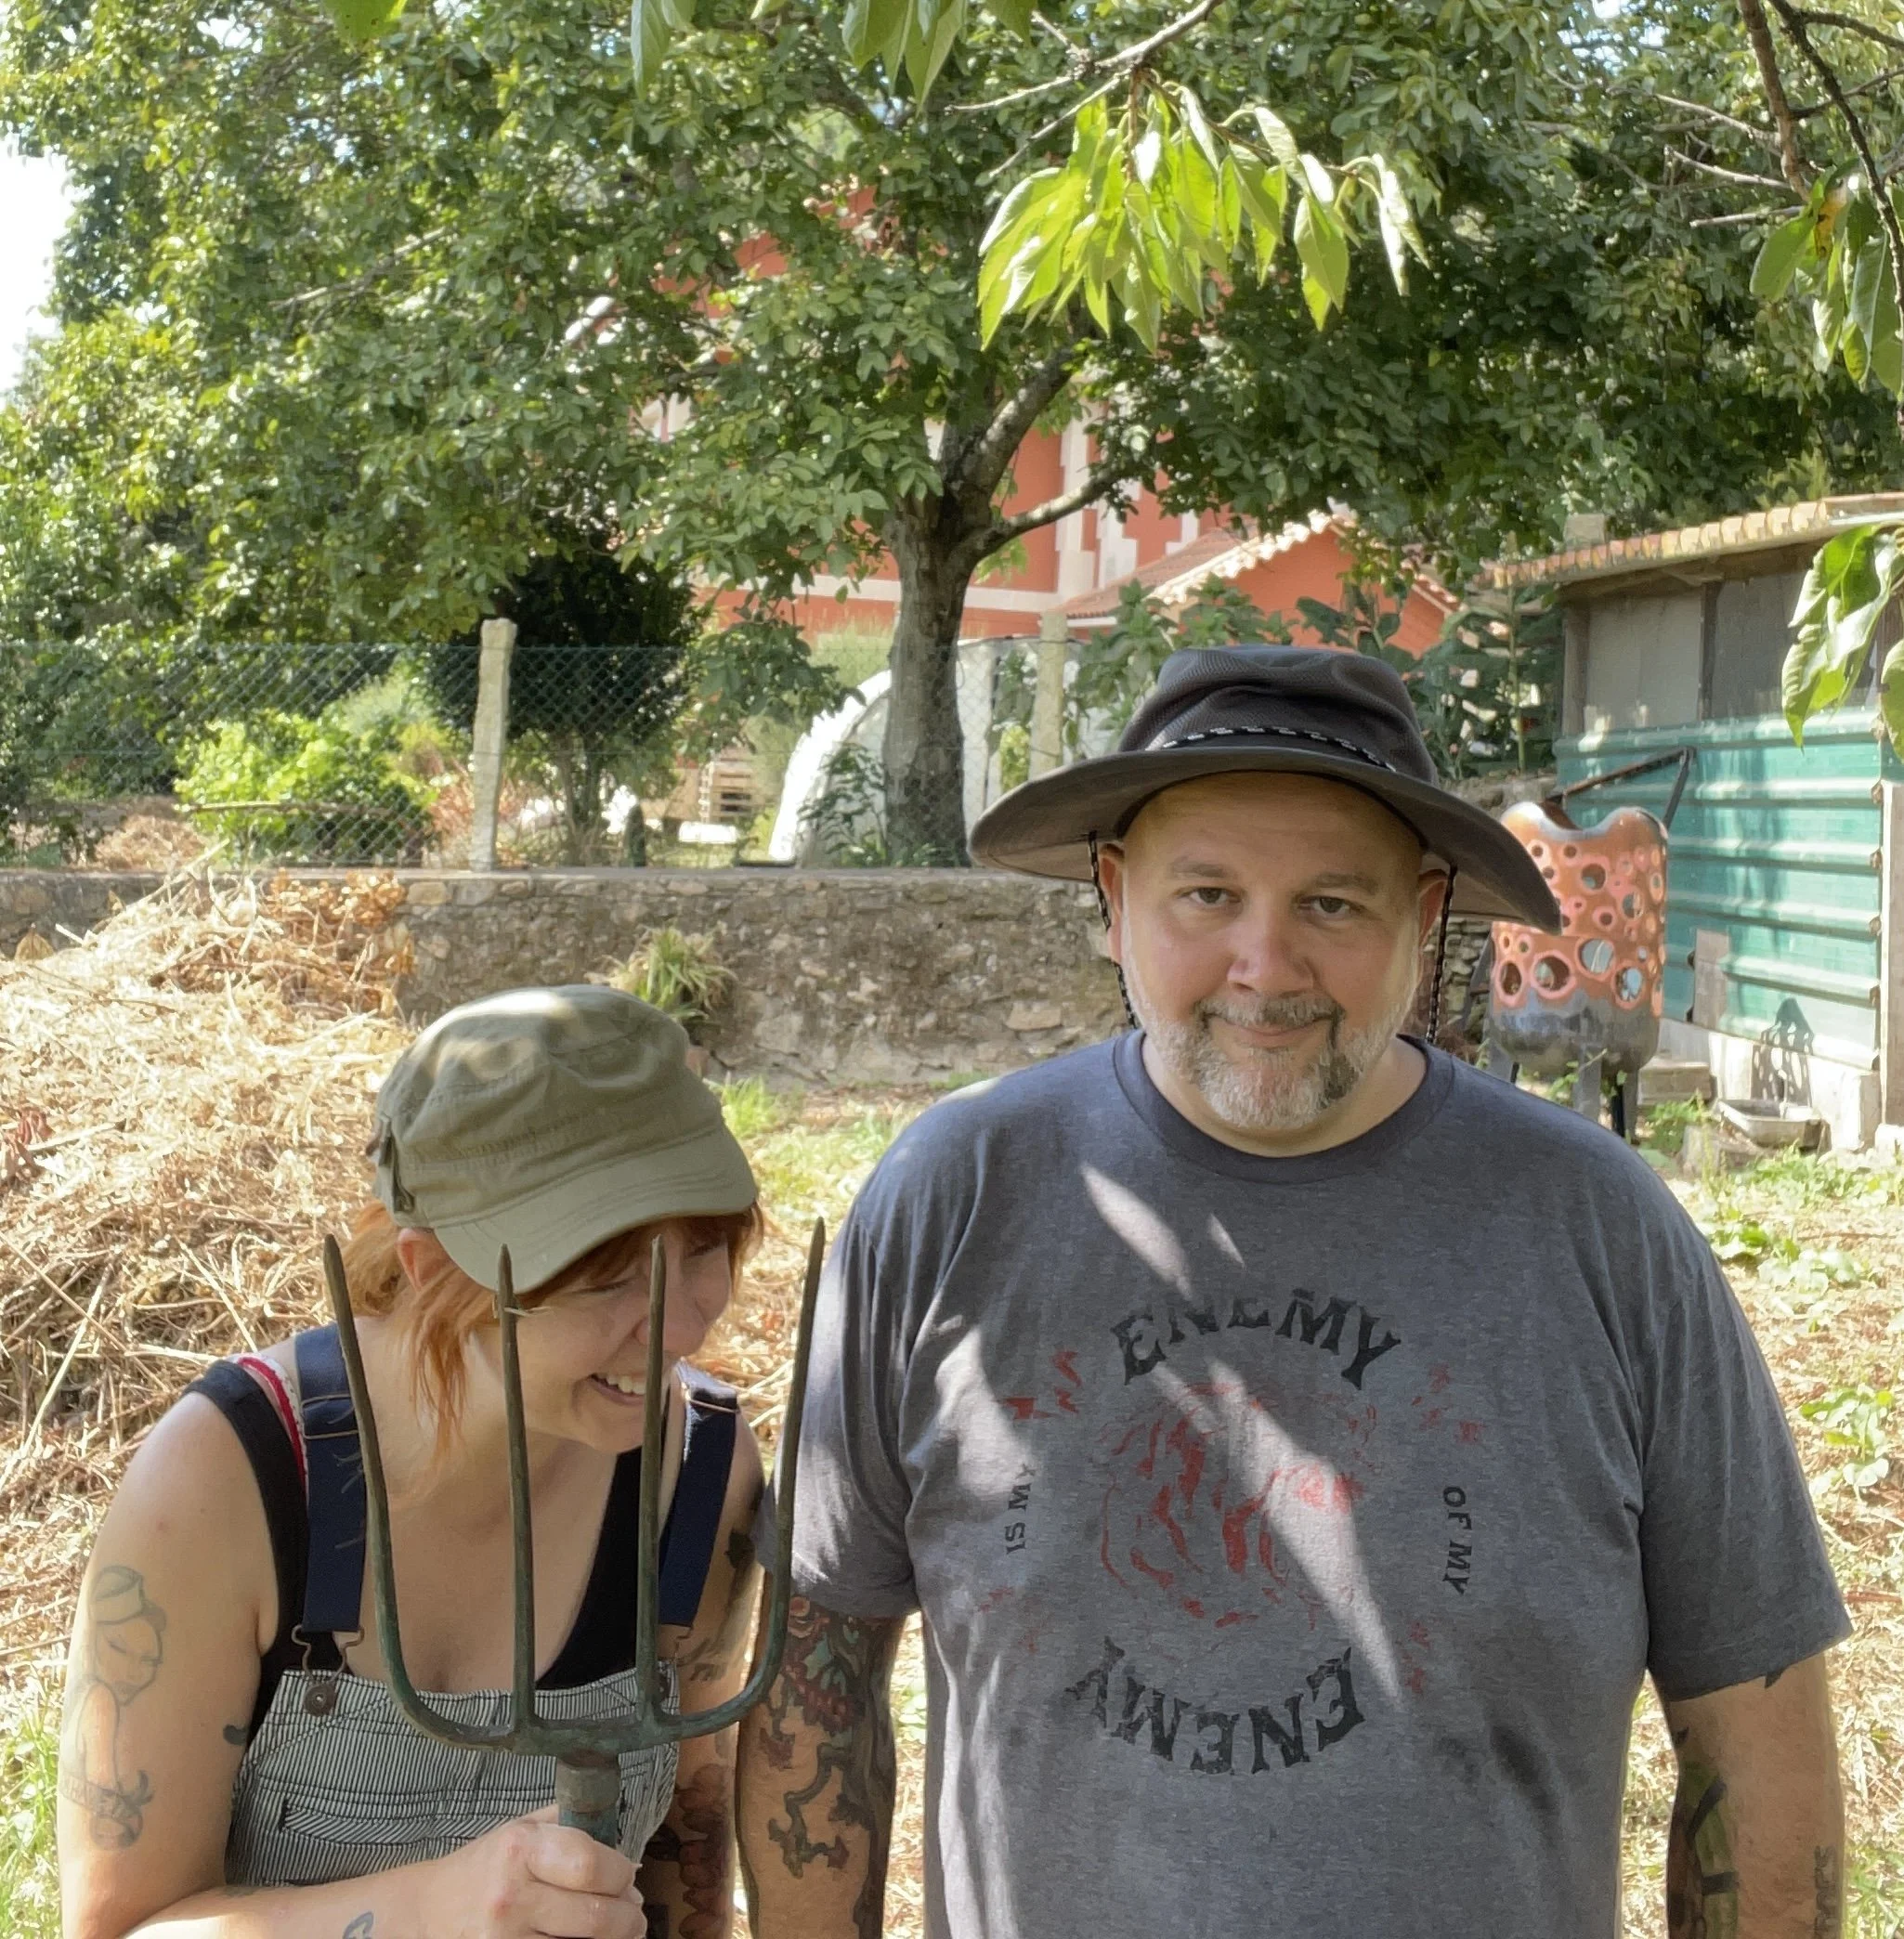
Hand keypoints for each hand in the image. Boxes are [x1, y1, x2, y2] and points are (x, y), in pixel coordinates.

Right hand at [416, 1807, 646, 1938]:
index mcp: (520, 1849)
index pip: (591, 1865)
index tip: (628, 1875)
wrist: (429, 1911)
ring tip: (622, 1929)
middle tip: (634, 1911)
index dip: (621, 1873)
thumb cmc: (485, 1866)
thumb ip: (572, 1825)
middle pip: (596, 1916)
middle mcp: (511, 1896)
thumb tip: (626, 1850)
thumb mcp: (523, 1829)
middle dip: (628, 1915)